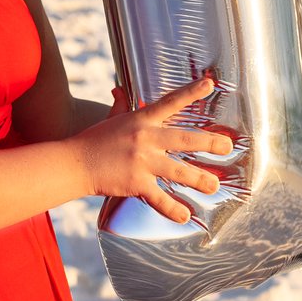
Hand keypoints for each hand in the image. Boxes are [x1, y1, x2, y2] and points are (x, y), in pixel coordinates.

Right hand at [72, 73, 230, 224]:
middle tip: (227, 147)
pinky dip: (173, 209)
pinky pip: (159, 199)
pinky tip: (185, 216)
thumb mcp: (110, 118)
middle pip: (185, 140)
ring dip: (200, 179)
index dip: (191, 92)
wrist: (74, 163)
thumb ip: (119, 104)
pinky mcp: (136, 183)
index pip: (170, 102)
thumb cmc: (93, 140)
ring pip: (179, 171)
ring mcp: (142, 162)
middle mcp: (145, 138)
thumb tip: (119, 90)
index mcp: (141, 119)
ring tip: (214, 185)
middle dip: (210, 143)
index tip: (210, 84)